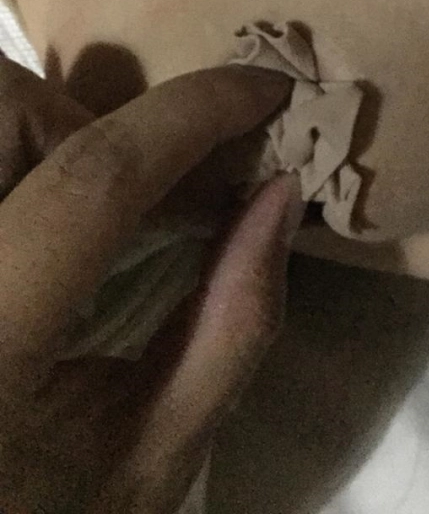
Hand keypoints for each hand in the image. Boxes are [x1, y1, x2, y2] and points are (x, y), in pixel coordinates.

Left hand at [0, 55, 301, 512]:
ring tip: (79, 210)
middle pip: (5, 109)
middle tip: (138, 194)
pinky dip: (14, 151)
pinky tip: (36, 217)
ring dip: (44, 129)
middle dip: (89, 122)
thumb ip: (231, 325)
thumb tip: (281, 191)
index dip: (193, 115)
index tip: (267, 92)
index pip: (93, 182)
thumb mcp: (153, 456)